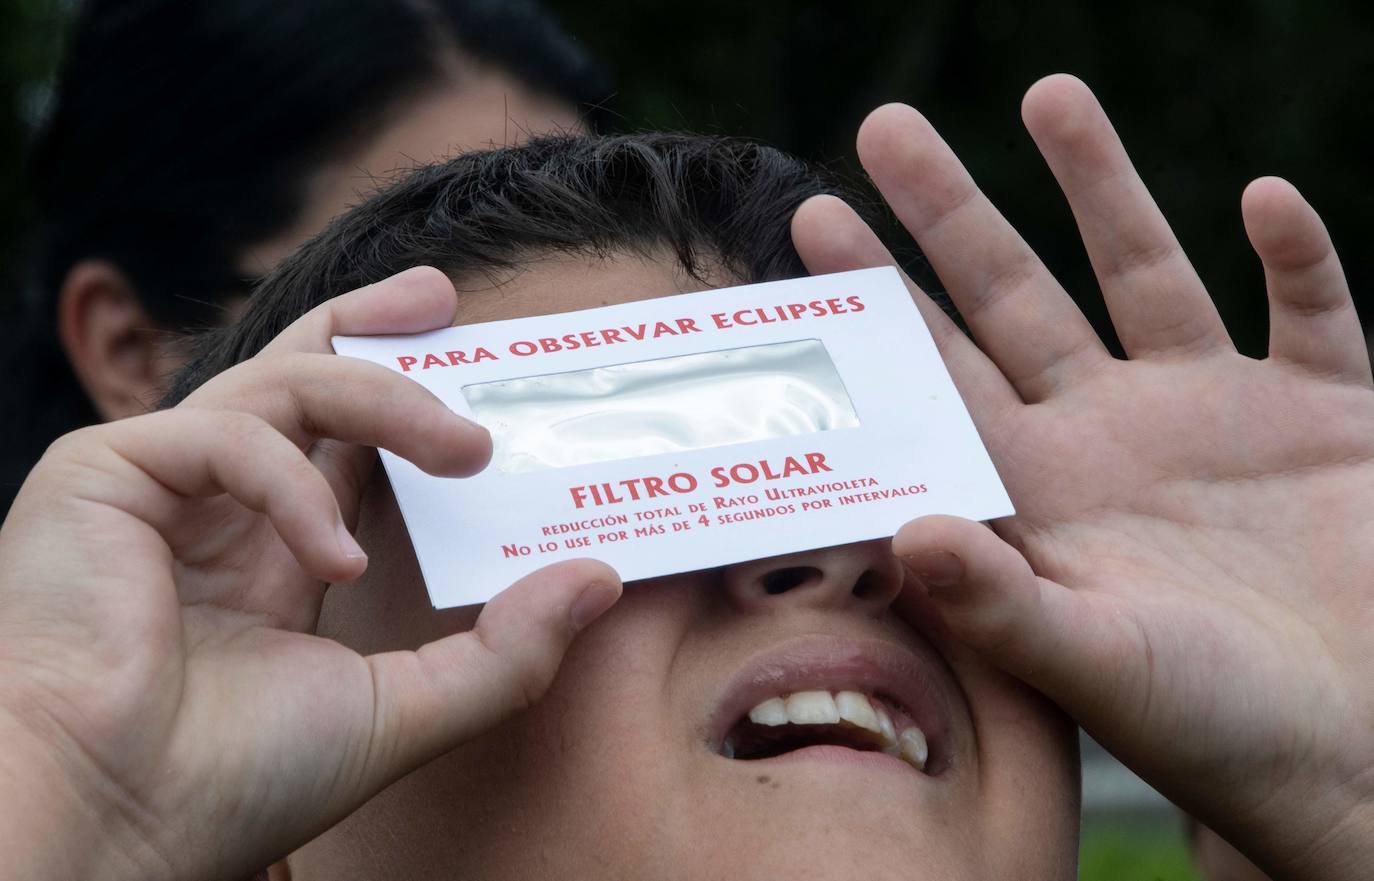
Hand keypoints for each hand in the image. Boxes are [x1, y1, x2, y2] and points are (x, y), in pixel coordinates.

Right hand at [0, 267, 621, 880]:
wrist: (109, 822)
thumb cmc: (233, 781)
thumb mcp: (402, 711)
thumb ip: (505, 651)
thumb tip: (603, 578)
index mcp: (275, 551)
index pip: (340, 439)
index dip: (398, 388)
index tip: (465, 349)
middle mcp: (217, 507)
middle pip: (300, 374)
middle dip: (376, 328)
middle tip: (450, 304)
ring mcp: (159, 484)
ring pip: (283, 384)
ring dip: (384, 400)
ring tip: (466, 449)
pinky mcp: (102, 474)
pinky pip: (226, 437)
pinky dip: (292, 489)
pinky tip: (329, 560)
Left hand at [791, 76, 1372, 880]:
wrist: (1354, 754)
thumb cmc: (1215, 731)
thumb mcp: (1100, 668)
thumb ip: (1001, 605)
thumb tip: (901, 532)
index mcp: (1045, 488)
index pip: (939, 373)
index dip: (879, 301)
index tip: (813, 220)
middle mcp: (1112, 433)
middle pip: (1013, 296)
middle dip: (950, 212)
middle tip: (882, 125)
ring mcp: (1217, 413)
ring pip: (1144, 271)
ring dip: (1100, 184)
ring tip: (1046, 94)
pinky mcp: (1326, 412)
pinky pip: (1313, 310)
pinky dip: (1299, 258)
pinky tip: (1266, 202)